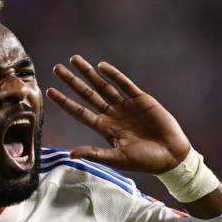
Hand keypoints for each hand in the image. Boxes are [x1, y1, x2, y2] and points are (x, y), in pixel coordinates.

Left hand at [46, 55, 190, 173]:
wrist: (171, 155)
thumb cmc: (144, 161)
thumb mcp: (117, 159)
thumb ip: (95, 154)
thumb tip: (71, 154)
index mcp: (104, 129)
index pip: (79, 112)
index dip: (64, 101)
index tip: (50, 91)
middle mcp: (112, 115)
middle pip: (87, 94)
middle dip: (72, 81)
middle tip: (57, 68)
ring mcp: (125, 106)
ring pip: (103, 85)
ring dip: (89, 73)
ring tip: (74, 60)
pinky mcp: (141, 99)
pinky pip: (124, 84)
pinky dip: (113, 74)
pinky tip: (101, 66)